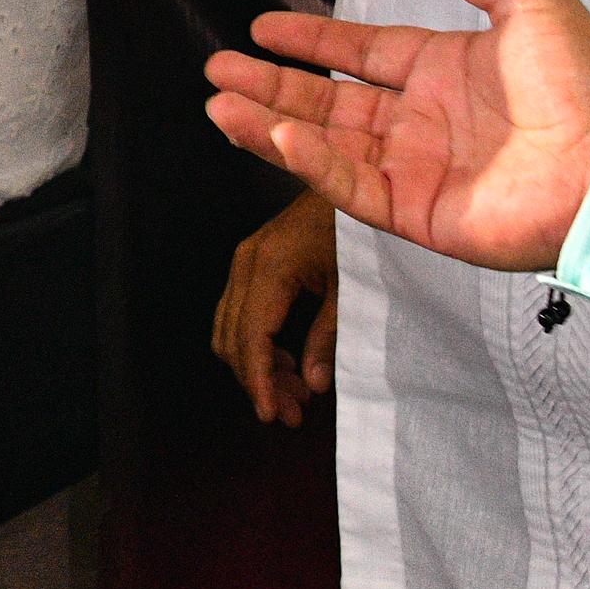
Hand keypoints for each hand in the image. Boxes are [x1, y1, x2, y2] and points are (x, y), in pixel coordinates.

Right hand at [199, 0, 589, 272]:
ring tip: (220, 103)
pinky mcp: (417, 212)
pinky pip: (349, 184)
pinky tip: (273, 134)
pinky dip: (307, 161)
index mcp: (445, 70)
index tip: (261, 29)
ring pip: (325, 143)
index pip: (360, 53)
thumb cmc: (587, 85)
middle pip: (328, 100)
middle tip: (218, 70)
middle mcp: (422, 120)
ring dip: (270, 122)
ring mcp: (417, 168)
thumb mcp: (530, 3)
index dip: (311, 42)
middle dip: (271, 84)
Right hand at [211, 187, 339, 425]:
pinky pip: (239, 311)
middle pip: (232, 338)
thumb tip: (312, 383)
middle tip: (292, 415)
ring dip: (255, 365)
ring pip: (230, 328)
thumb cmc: (359, 227)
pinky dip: (256, 343)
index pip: (251, 339)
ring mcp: (246, 259)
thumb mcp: (352, 287)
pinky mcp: (254, 259)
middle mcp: (247, 262)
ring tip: (294, 396)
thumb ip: (328, 337)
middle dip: (257, 381)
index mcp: (269, 267)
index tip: (273, 415)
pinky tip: (286, 361)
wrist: (354, 173)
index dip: (259, 382)